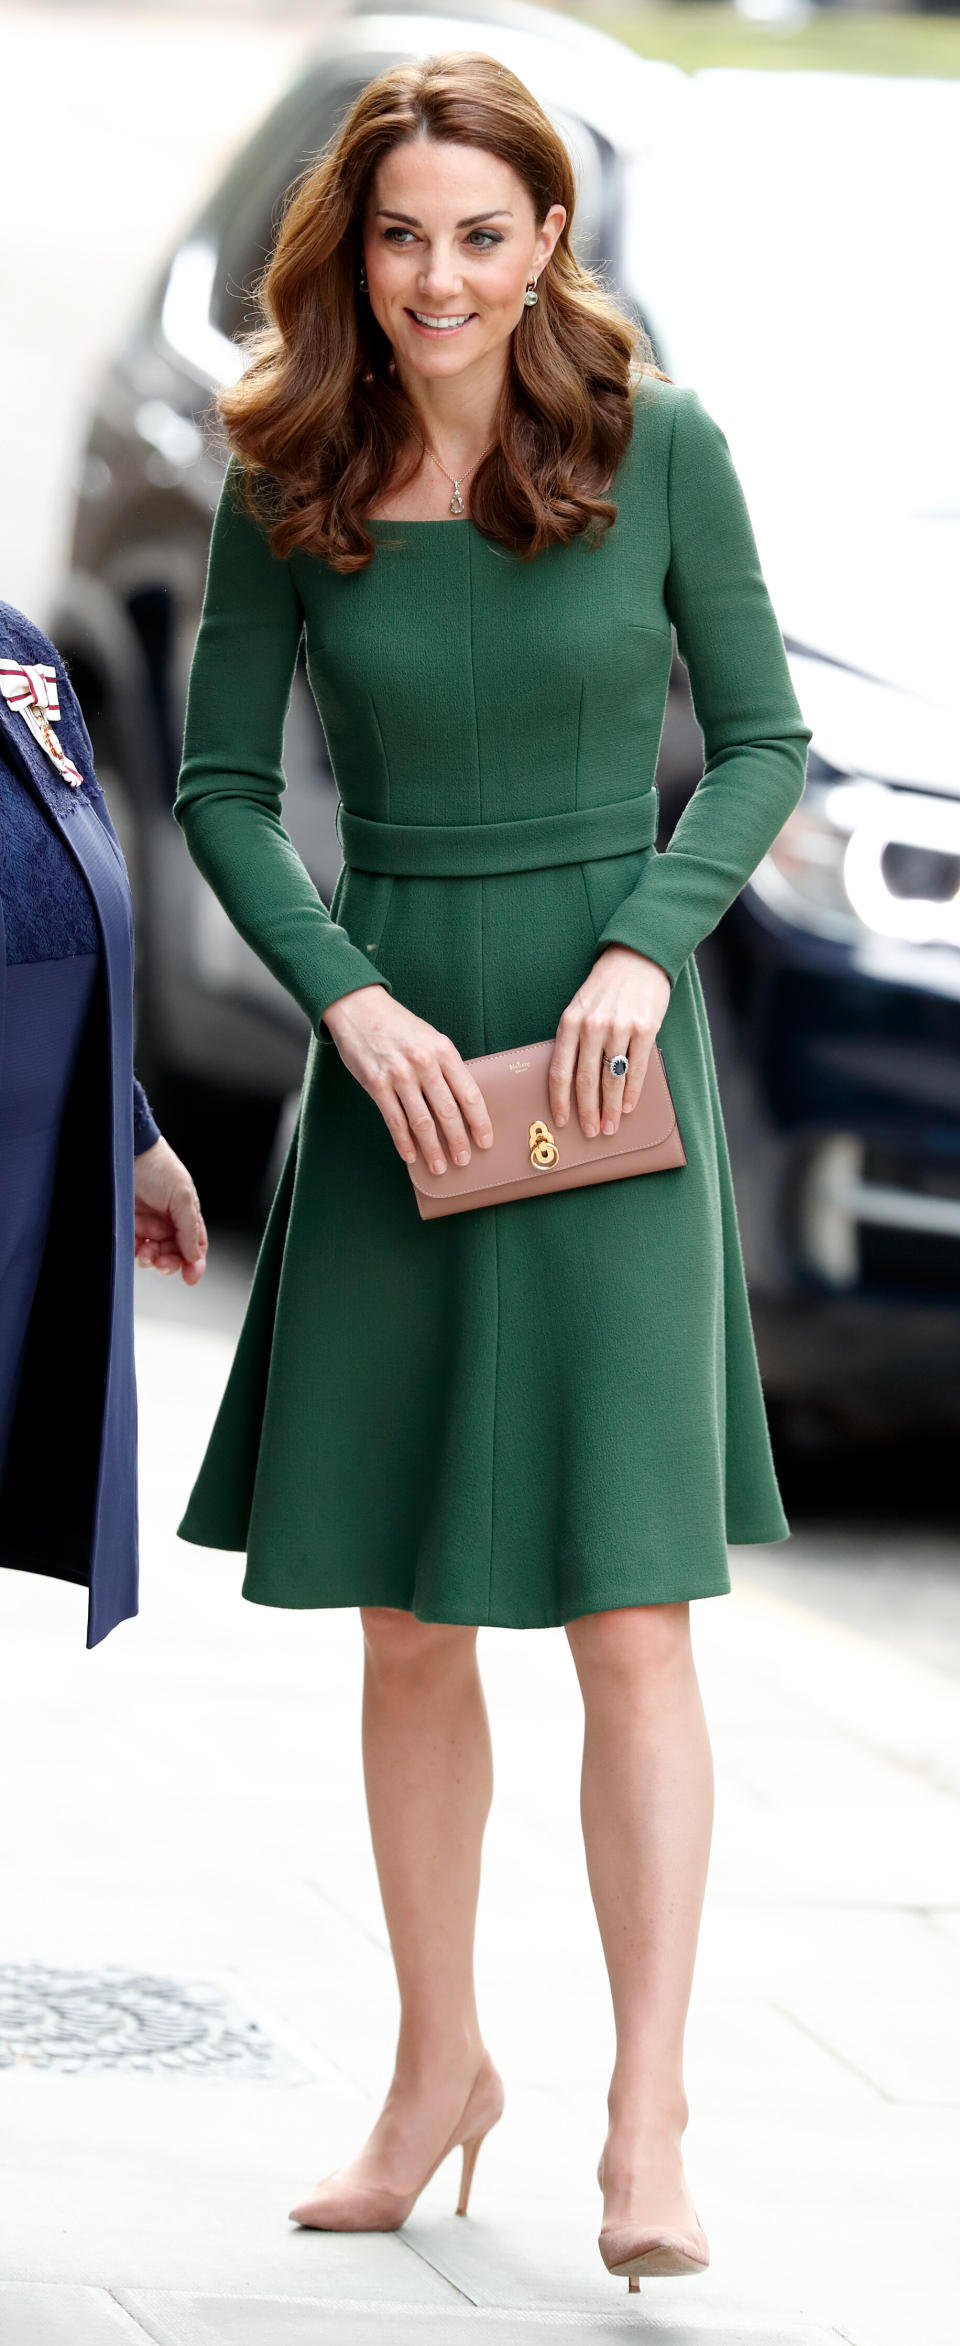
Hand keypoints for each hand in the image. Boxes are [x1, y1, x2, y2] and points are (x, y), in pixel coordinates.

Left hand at [134, 1137, 207, 1283]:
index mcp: (187, 1215)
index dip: (194, 1263)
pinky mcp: (128, 1225)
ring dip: (153, 1260)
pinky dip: (136, 1253)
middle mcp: (169, 1222)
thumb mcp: (182, 1196)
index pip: (195, 1246)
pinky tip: (137, 1247)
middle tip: (164, 1263)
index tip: (190, 1278)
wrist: (127, 1153)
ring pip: (155, 1255)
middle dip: (171, 1263)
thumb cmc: (158, 1167)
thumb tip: (195, 1255)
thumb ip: (190, 1228)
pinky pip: (134, 1248)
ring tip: (147, 1252)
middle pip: (175, 1254)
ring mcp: (148, 1225)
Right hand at [322, 984, 493, 1172]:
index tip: (486, 1141)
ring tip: (440, 1167)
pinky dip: (404, 1142)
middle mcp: (424, 1063)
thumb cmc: (398, 1026)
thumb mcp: (430, 1038)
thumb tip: (460, 1106)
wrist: (359, 1008)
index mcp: (443, 1050)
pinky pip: (394, 1120)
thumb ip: (445, 1067)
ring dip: (433, 1149)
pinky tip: (411, 1156)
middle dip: (458, 1140)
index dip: (480, 1121)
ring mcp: (399, 1074)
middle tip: (464, 1161)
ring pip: (422, 1121)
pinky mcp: (376, 1083)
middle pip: (447, 1111)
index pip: (469, 1093)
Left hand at [549, 946, 670, 1139]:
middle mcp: (593, 1026)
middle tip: (590, 1133)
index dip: (560, 1100)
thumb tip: (572, 1082)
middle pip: (586, 1080)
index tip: (561, 1120)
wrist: (637, 958)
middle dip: (587, 1112)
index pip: (560, 1070)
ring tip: (610, 1126)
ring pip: (612, 1079)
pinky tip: (627, 1106)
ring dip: (610, 1108)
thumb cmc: (605, 987)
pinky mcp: (645, 1028)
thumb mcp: (579, 1008)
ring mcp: (620, 1028)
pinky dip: (631, 1092)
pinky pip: (636, 1069)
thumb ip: (574, 1039)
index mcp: (570, 1022)